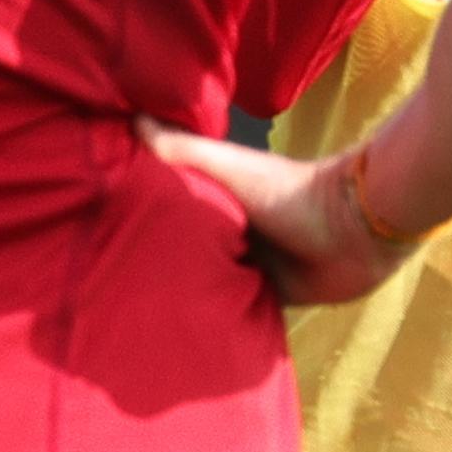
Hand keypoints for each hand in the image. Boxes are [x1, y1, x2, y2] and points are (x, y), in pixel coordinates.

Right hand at [136, 118, 422, 306]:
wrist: (354, 228)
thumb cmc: (286, 190)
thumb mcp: (225, 164)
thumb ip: (180, 148)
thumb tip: (129, 119)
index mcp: (214, 200)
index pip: (166, 210)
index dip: (137, 218)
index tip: (98, 229)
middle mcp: (228, 234)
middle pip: (184, 250)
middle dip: (157, 262)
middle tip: (110, 279)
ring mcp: (250, 267)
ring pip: (206, 283)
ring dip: (185, 294)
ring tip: (137, 313)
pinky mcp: (271, 298)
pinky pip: (237, 313)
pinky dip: (218, 319)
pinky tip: (185, 332)